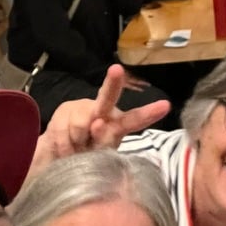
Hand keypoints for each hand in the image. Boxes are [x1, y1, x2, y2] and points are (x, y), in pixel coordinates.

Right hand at [29, 64, 170, 172]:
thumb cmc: (87, 155)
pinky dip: (65, 145)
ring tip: (78, 148)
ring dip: (78, 142)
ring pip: (81, 124)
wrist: (60, 154)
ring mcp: (83, 110)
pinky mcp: (64, 110)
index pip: (134, 120)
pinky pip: (64, 131)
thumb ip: (104, 142)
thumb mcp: (100, 155)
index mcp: (117, 124)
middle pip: (108, 97)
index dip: (149, 113)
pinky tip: (66, 146)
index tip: (165, 106)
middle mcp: (102, 111)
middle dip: (113, 83)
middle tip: (116, 70)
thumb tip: (98, 124)